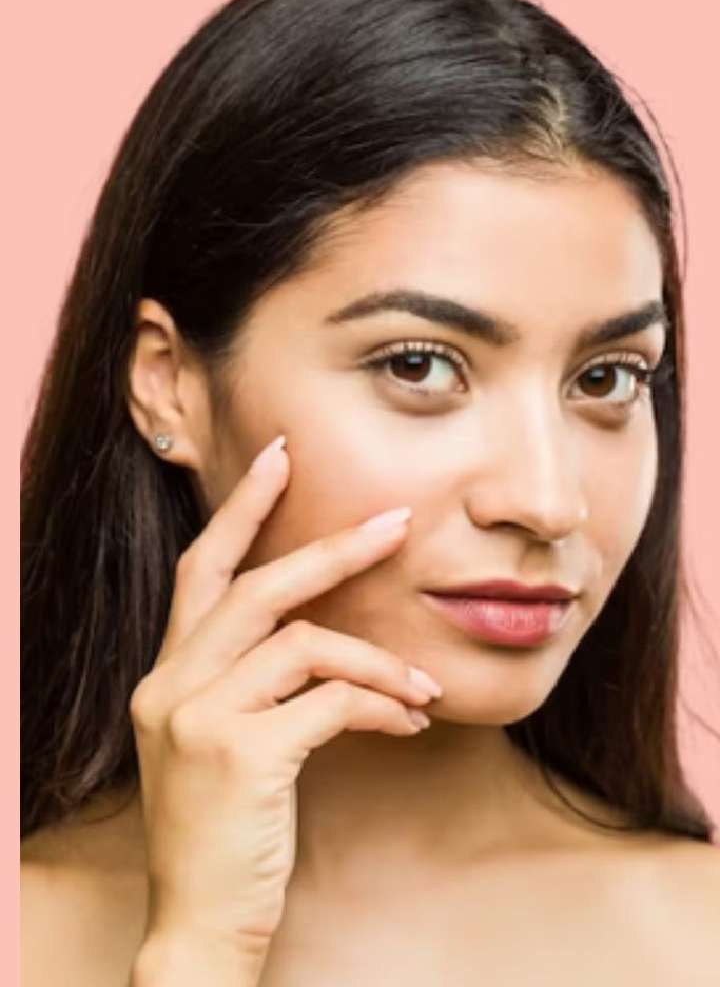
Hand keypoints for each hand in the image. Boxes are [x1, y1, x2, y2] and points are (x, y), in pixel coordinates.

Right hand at [129, 436, 441, 962]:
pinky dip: (379, 703)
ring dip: (377, 658)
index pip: (201, 570)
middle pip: (259, 588)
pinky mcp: (239, 754)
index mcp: (167, 674)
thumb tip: (333, 638)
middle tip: (396, 521)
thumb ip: (254, 685)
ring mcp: (197, 716)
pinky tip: (409, 722)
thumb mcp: (222, 744)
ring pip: (306, 644)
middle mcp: (171, 684)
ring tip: (422, 684)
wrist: (196, 927)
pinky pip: (329, 702)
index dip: (241, 510)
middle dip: (332, 550)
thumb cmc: (225, 836)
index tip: (279, 457)